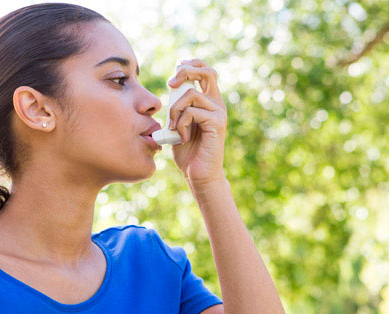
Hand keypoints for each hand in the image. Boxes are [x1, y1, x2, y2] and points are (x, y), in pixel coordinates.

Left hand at [167, 58, 227, 187]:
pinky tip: (183, 138)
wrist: (198, 174)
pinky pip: (192, 112)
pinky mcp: (217, 123)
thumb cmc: (187, 151)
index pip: (205, 71)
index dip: (191, 64)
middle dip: (186, 71)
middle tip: (171, 84)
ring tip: (174, 128)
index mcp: (208, 101)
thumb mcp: (177, 124)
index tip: (176, 69)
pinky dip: (181, 124)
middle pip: (206, 72)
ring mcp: (218, 113)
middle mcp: (216, 104)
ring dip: (175, 110)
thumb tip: (170, 89)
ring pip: (191, 95)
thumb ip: (177, 108)